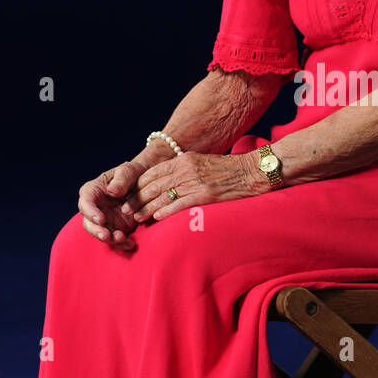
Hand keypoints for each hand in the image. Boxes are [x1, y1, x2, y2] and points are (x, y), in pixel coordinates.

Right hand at [78, 157, 152, 249]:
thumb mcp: (129, 170)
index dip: (90, 212)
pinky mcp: (116, 227)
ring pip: (100, 233)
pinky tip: (130, 243)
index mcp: (93, 190)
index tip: (100, 219)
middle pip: (88, 222)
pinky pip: (115, 239)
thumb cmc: (134, 173)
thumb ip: (122, 178)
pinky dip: (122, 243)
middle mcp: (96, 207)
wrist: (146, 183)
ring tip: (122, 238)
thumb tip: (112, 190)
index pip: (85, 202)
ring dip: (109, 239)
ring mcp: (105, 219)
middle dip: (96, 231)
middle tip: (106, 236)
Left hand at [124, 150, 265, 223]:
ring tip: (136, 217)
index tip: (128, 194)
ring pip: (163, 195)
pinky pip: (180, 203)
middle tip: (126, 209)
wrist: (251, 171)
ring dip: (147, 208)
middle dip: (137, 198)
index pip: (153, 172)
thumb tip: (167, 181)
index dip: (138, 184)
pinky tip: (156, 217)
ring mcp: (194, 182)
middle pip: (154, 184)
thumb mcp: (202, 162)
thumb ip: (184, 169)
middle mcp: (186, 169)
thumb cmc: (228, 169)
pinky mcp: (204, 194)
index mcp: (184, 160)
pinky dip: (166, 210)